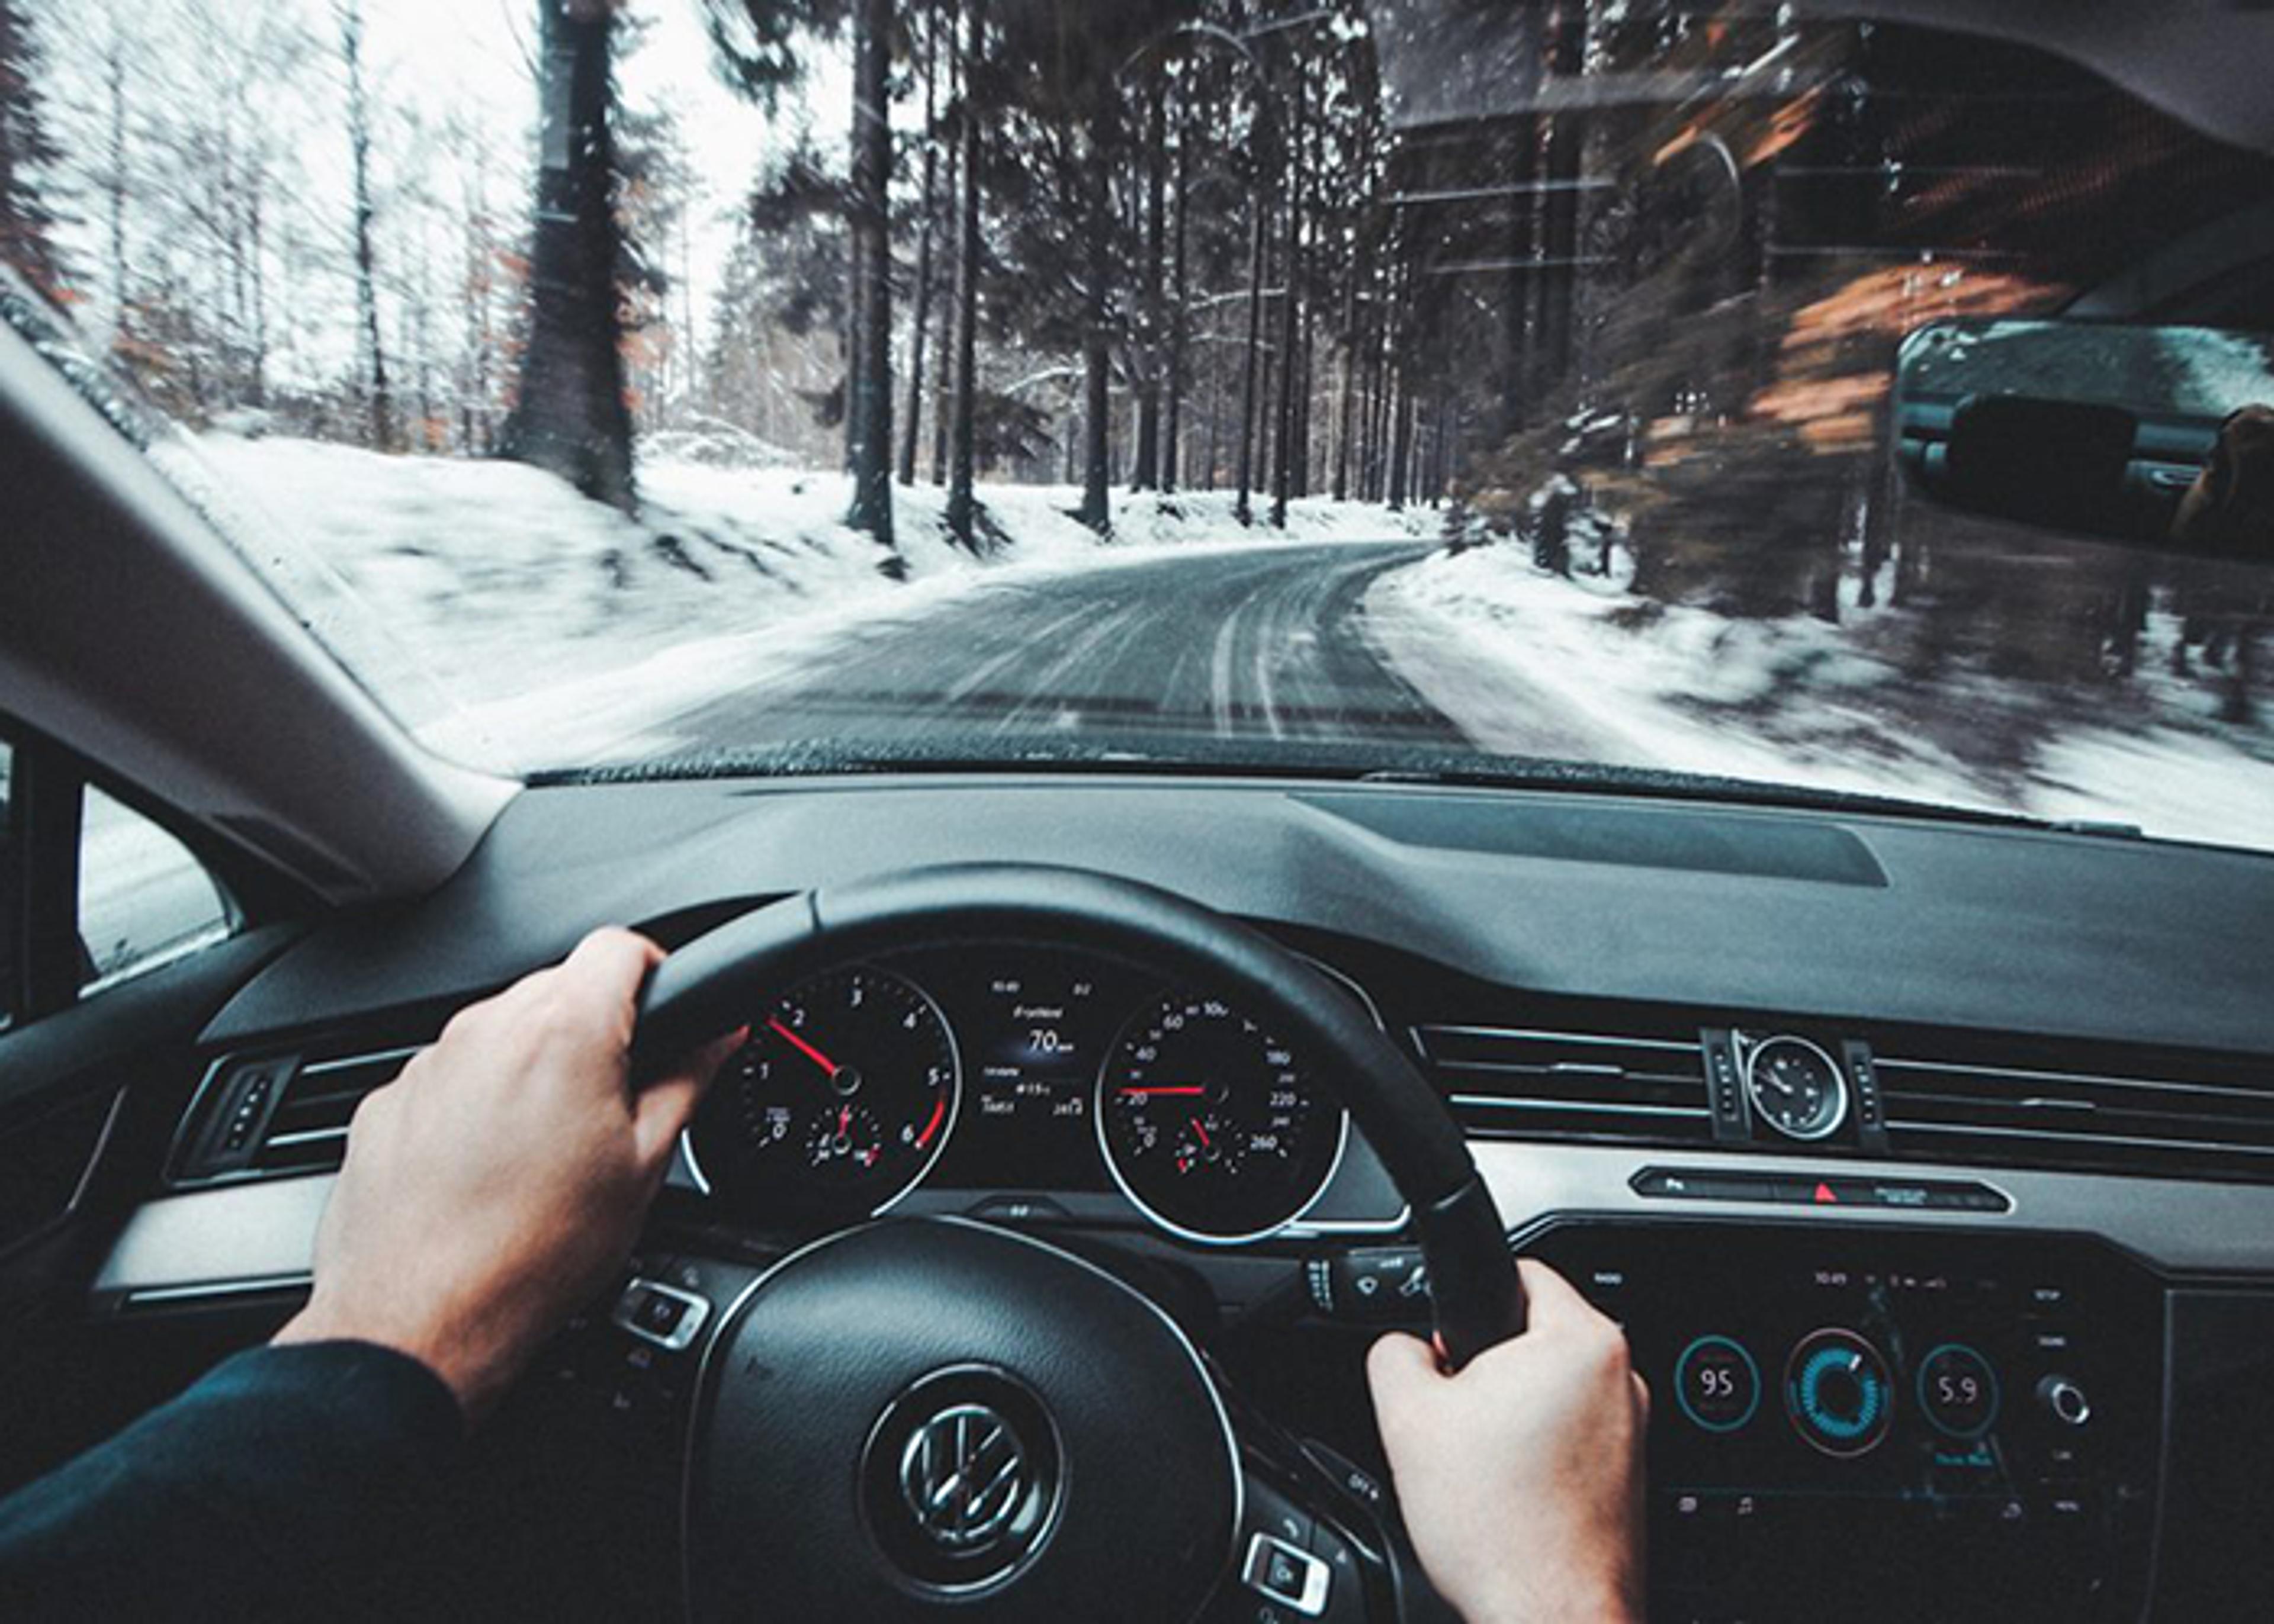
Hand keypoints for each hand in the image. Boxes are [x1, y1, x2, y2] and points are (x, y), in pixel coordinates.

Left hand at [274, 928, 742, 1420]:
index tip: (665, 1014)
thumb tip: (717, 1039)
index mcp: (564, 1031)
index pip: (622, 947)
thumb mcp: (643, 1166)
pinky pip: (451, 1076)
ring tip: (551, 1150)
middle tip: (617, 1104)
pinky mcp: (387, 1102)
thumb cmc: (531, 1255)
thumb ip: (688, 1082)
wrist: (422, 1321)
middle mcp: (487, 1029)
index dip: (656, 973)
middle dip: (597, 1030)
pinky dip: (478, 1104)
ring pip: (503, 1032)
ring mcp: (429, 1064)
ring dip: (535, 1067)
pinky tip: (494, 1169)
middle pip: (560, 988)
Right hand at [1366, 1260, 1649, 1623]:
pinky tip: (1506, 1493)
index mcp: (1581, 1341)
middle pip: (1533, 1335)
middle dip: (1485, 1367)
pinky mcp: (1628, 1475)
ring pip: (1550, 1389)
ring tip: (1479, 1464)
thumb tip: (1403, 1347)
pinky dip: (1535, 1452)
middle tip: (1453, 1416)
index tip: (1446, 1345)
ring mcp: (1632, 1430)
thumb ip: (1393, 1352)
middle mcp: (1621, 1378)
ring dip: (1510, 1413)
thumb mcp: (1406, 1416)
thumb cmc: (1501, 1530)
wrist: (1549, 1619)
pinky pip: (1569, 1435)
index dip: (1463, 1303)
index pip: (1517, 1269)